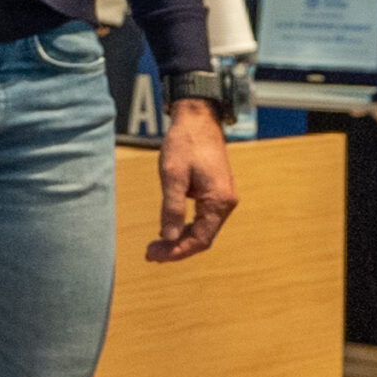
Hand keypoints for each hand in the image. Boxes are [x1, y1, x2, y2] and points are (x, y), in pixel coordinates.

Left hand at [147, 99, 238, 262]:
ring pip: (203, 229)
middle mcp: (226, 203)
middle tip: (150, 254)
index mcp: (219, 201)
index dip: (178, 251)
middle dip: (177, 248)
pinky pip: (203, 218)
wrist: (197, 120)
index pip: (201, 239)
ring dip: (180, 239)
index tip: (155, 256)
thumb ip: (172, 208)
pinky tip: (169, 230)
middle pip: (203, 237)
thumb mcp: (172, 176)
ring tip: (156, 246)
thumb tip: (169, 237)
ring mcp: (222, 198)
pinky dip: (186, 227)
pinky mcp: (215, 193)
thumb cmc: (184, 144)